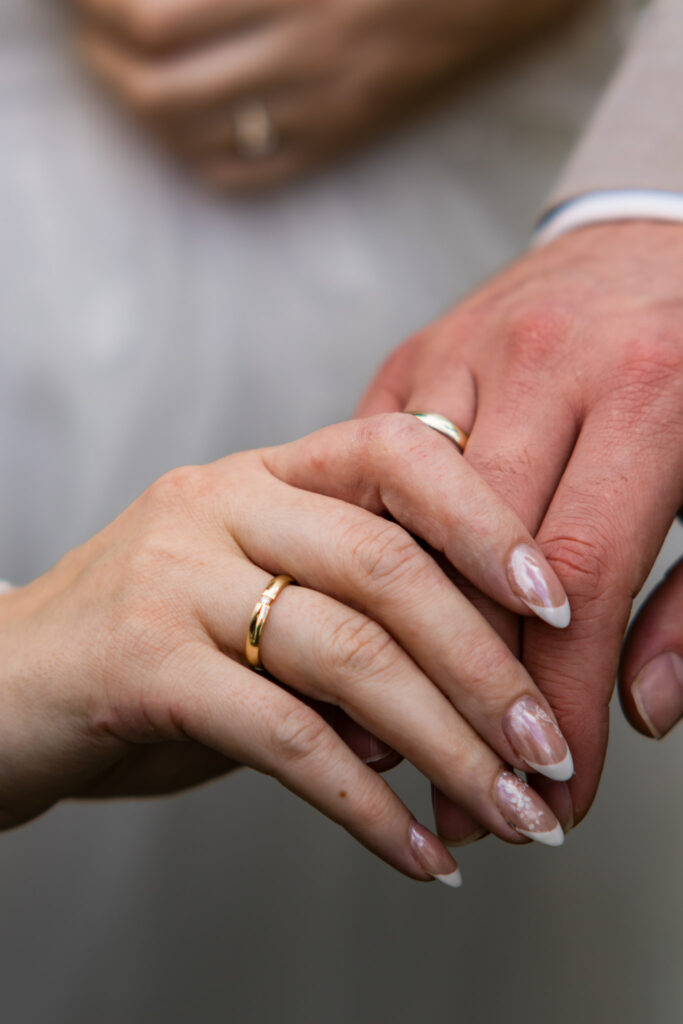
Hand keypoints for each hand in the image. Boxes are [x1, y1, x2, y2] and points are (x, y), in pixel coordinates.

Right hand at [0, 413, 575, 880]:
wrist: (2, 684)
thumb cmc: (148, 646)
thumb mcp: (250, 606)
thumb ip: (346, 630)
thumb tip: (458, 703)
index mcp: (262, 475)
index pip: (398, 453)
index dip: (487, 520)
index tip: (554, 604)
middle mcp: (218, 505)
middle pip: (387, 565)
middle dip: (487, 667)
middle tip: (548, 749)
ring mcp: (172, 576)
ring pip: (347, 654)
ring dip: (446, 746)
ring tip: (509, 811)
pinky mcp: (138, 663)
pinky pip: (284, 736)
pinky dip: (365, 804)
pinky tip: (414, 852)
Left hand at [73, 0, 577, 189]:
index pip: (152, 15)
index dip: (98, 9)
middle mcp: (303, 47)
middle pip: (159, 85)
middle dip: (103, 61)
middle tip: (91, 36)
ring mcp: (325, 104)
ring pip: (196, 137)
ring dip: (140, 112)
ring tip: (125, 81)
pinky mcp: (344, 138)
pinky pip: (252, 175)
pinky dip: (200, 160)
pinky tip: (185, 132)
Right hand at [358, 222, 682, 839]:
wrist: (652, 232)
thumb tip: (641, 708)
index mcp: (646, 391)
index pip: (580, 578)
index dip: (559, 698)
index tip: (551, 789)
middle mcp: (540, 365)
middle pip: (478, 561)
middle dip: (478, 694)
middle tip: (480, 793)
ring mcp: (461, 354)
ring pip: (407, 523)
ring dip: (410, 639)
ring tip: (418, 733)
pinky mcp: (414, 357)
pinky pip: (374, 474)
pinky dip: (382, 556)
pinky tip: (391, 626)